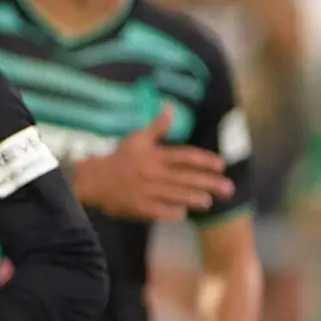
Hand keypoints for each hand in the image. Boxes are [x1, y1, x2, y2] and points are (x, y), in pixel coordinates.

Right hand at [70, 109, 230, 223]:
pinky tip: (182, 213)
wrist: (91, 179)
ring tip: (208, 202)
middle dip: (209, 183)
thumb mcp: (137, 138)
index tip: (221, 165)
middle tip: (228, 188)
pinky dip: (171, 212)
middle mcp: (154, 173)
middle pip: (186, 178)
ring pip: (175, 195)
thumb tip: (170, 107)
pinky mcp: (138, 207)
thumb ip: (157, 126)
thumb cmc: (118, 158)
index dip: (205, 161)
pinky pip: (158, 211)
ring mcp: (146, 191)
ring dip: (194, 198)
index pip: (186, 157)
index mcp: (155, 155)